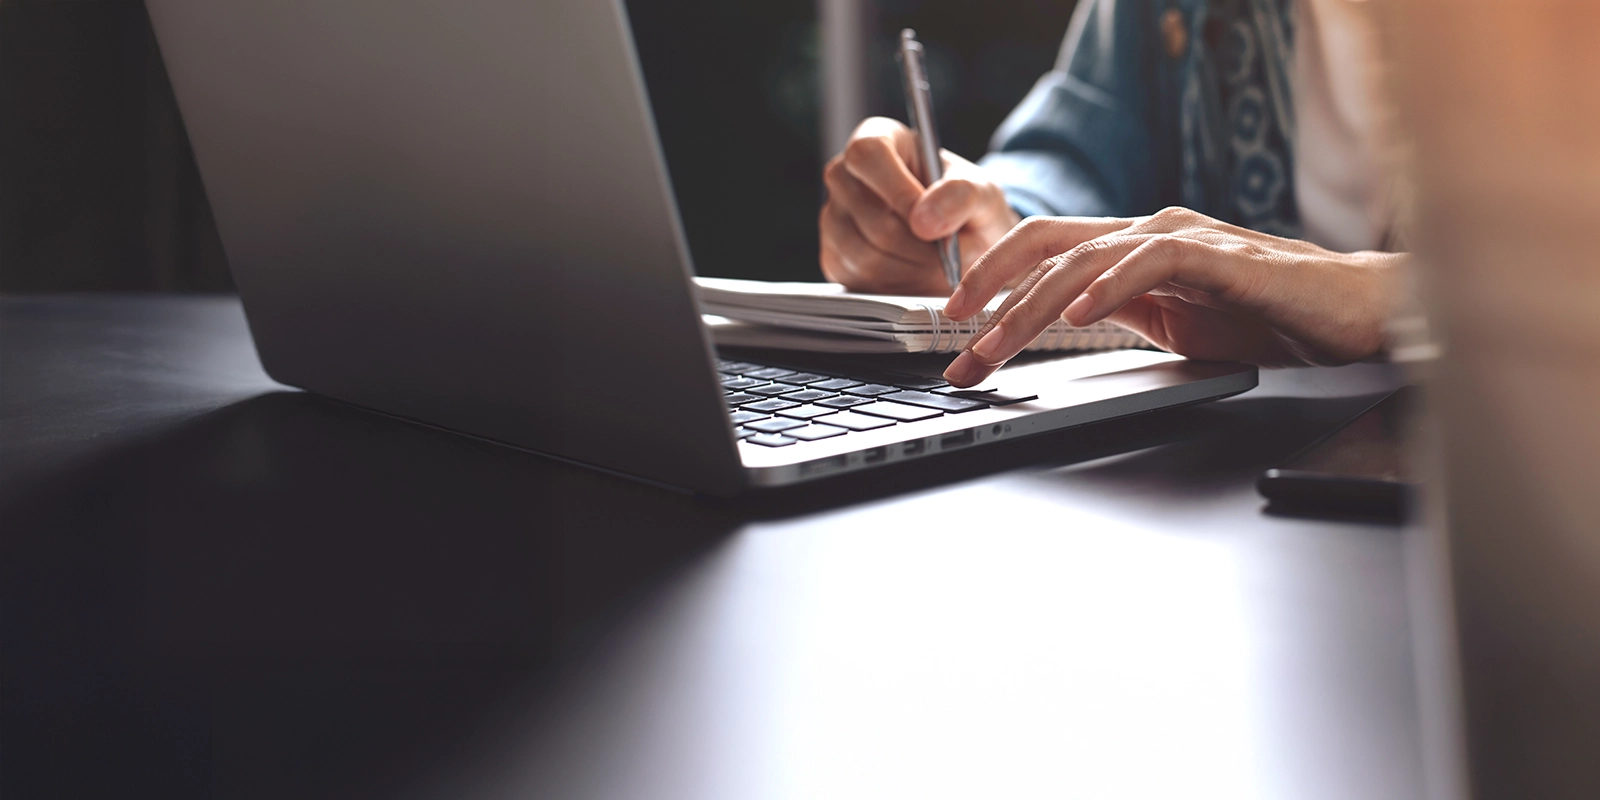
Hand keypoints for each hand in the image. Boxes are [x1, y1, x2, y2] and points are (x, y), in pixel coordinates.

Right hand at [820, 117, 1020, 294]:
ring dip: (912, 268)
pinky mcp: (833, 257)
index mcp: (877, 138)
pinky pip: (861, 279)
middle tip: (948, 250)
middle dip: (917, 243)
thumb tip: (925, 220)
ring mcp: (833, 217)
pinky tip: (917, 273)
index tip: (928, 221)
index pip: (867, 154)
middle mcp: (845, 175)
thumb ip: (961, 195)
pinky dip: (898, 284)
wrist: (962, 240)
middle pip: (869, 214)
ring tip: (938, 262)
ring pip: (866, 254)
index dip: (898, 191)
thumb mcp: (980, 191)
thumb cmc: (966, 204)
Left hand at [941, 207, 1404, 386]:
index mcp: (1129, 250)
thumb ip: (1120, 316)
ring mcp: (1182, 238)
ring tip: (994, 342)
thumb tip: (1055, 332)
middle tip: (954, 346)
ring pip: (1083, 260)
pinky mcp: (1220, 254)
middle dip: (989, 298)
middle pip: (1045, 251)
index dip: (989, 282)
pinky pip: (1151, 261)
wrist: (1355, 316)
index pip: (1040, 253)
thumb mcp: (1172, 327)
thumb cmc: (1269, 320)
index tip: (952, 330)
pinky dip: (1108, 286)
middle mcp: (1147, 234)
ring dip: (1030, 305)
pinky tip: (1077, 316)